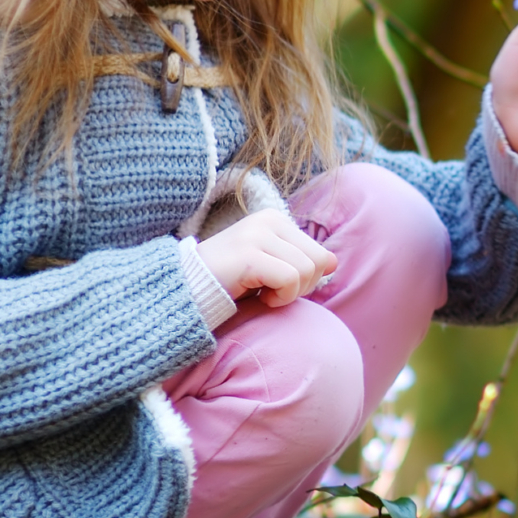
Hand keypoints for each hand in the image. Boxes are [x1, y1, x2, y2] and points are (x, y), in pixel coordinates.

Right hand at [197, 209, 335, 308]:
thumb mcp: (270, 267)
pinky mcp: (248, 254)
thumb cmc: (229, 283)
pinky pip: (290, 280)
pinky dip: (280, 298)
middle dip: (302, 286)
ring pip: (307, 270)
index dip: (305, 280)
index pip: (320, 254)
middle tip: (271, 292)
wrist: (184, 291)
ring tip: (261, 292)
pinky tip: (257, 297)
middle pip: (318, 261)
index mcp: (274, 219)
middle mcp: (267, 220)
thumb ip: (300, 261)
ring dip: (289, 294)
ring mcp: (256, 235)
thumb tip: (333, 262)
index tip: (275, 284)